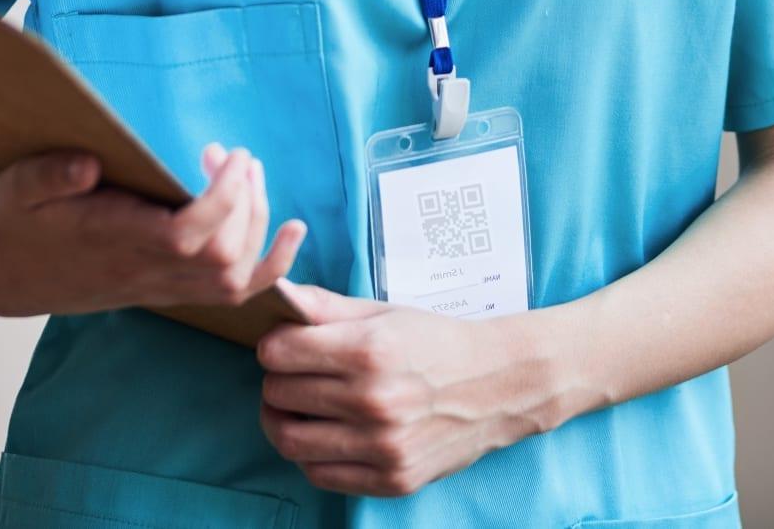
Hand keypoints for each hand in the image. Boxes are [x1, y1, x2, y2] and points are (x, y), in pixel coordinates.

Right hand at [0, 141, 305, 318]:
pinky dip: (271, 267)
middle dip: (244, 202)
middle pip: (223, 257)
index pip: (187, 235)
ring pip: (234, 279)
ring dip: (257, 223)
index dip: (222, 199)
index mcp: (113, 240)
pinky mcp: (168, 290)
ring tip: (247, 172)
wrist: (4, 274)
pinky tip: (290, 232)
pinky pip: (232, 294)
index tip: (232, 154)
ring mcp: (159, 286)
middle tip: (232, 155)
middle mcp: (143, 271)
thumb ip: (49, 175)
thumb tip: (87, 164)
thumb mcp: (16, 186)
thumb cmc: (13, 221)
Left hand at [254, 282, 562, 496]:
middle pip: (279, 395)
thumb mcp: (384, 313)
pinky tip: (322, 436)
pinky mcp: (392, 478)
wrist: (499, 384)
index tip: (283, 346)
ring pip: (290, 441)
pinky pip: (320, 474)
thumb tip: (277, 295)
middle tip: (289, 375)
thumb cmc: (437, 343)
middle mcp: (373, 400)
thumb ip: (326, 307)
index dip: (274, 346)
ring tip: (294, 409)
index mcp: (369, 350)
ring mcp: (383, 446)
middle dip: (276, 381)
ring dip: (281, 422)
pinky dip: (309, 455)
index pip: (278, 353)